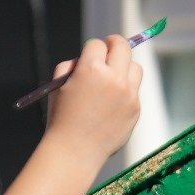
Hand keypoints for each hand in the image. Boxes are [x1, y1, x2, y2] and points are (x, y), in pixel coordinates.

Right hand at [44, 35, 142, 161]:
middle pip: (123, 47)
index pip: (97, 44)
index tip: (92, 52)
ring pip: (135, 67)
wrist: (76, 149)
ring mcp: (128, 93)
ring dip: (125, 66)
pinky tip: (113, 99)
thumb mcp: (59, 84)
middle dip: (115, 44)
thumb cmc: (62, 116)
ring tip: (113, 75)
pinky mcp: (136, 108)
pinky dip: (126, 89)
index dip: (92, 48)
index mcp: (91, 69)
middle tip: (110, 47)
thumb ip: (74, 65)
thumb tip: (92, 56)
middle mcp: (114, 78)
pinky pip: (135, 89)